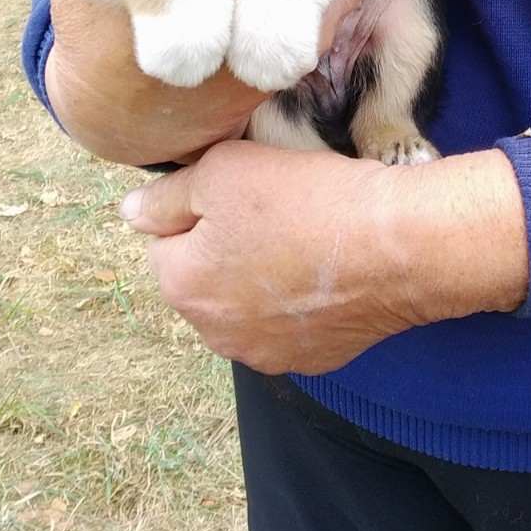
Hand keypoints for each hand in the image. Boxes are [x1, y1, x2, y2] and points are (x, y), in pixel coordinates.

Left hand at [121, 141, 530, 374]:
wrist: (398, 244)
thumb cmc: (309, 199)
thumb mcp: (224, 170)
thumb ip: (166, 195)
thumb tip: (132, 212)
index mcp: (181, 285)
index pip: (163, 240)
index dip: (198, 206)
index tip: (240, 188)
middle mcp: (214, 334)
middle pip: (204, 277)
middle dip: (225, 246)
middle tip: (275, 207)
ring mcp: (266, 354)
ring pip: (246, 303)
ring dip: (261, 277)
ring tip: (306, 236)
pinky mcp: (314, 360)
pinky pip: (291, 324)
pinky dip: (301, 300)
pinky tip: (329, 269)